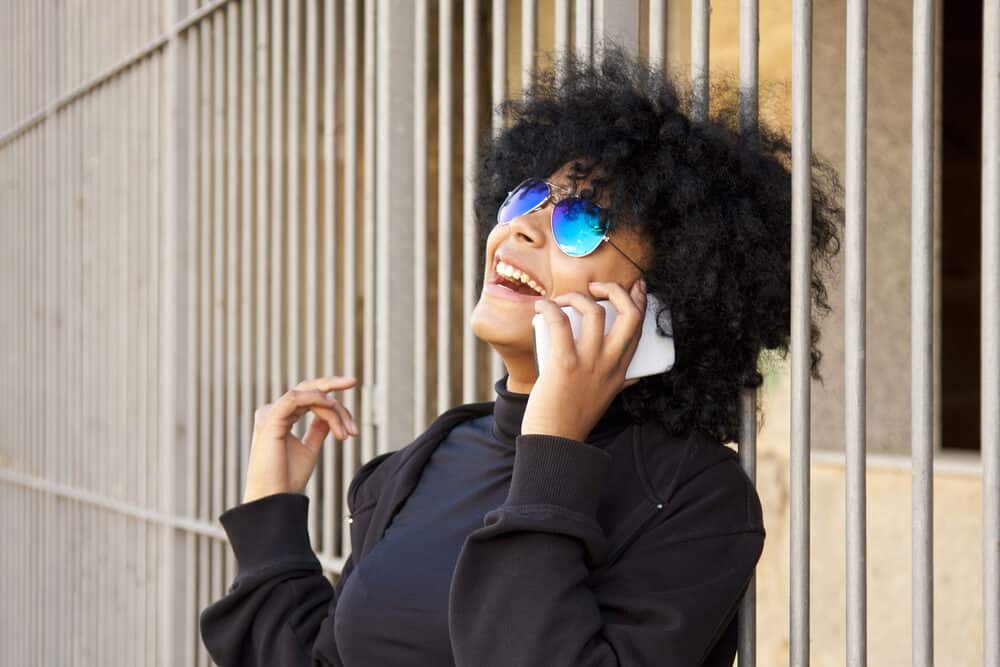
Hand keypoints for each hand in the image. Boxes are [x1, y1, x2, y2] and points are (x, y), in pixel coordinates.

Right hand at [243, 376, 358, 503]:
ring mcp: (270, 413)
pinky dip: (316, 399)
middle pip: (309, 389)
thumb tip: (332, 416)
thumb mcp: (309, 449)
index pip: (311, 399)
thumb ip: (318, 429)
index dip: (335, 408)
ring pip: (307, 394)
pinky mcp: (270, 419)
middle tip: (354, 382)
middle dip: (333, 385)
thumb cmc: (288, 479)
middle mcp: (274, 412)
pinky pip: (295, 398)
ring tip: (346, 431)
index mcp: (281, 417)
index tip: (353, 429)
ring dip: (332, 408)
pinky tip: (332, 407)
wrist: (274, 499)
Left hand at [521, 279, 646, 440]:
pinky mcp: (565, 364)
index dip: (640, 300)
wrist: (555, 440)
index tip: (635, 285)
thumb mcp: (608, 397)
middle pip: (629, 314)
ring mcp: (589, 363)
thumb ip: (621, 383)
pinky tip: (542, 307)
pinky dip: (550, 308)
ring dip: (577, 297)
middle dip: (616, 290)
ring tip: (562, 300)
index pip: (640, 327)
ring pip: (595, 312)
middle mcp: (610, 364)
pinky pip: (561, 323)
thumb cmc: (574, 417)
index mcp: (622, 370)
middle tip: (596, 287)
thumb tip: (634, 376)